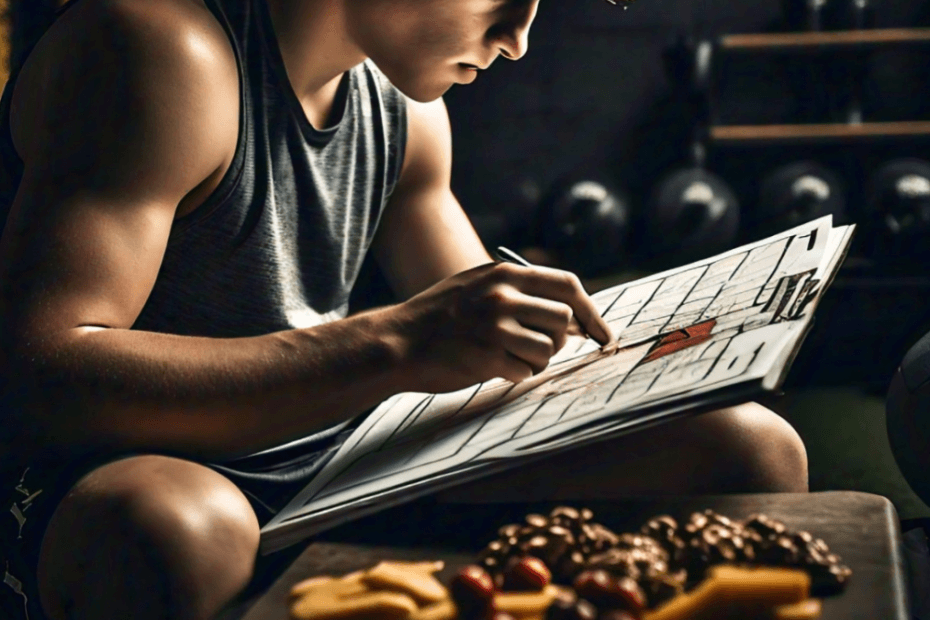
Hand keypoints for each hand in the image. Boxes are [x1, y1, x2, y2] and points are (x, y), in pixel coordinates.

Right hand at [386, 261, 613, 392]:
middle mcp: (503, 295)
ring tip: (507, 358)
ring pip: (549, 350)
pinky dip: (515, 374)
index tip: (602, 333)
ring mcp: (496, 325)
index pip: (567, 285)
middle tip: (535, 348)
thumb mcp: (476, 286)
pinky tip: (491, 367)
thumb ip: (517, 291)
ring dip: (535, 361)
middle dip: (558, 341)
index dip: (592, 311)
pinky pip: (526, 372)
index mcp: (503, 274)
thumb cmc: (438, 318)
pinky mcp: (488, 355)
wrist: (396, 342)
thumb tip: (570, 315)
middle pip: (564, 321)